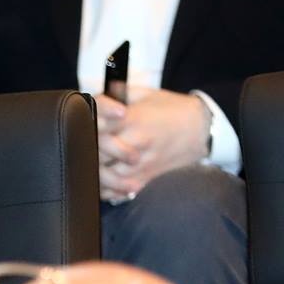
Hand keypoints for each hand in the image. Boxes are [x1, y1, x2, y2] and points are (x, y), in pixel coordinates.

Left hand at [96, 90, 211, 200]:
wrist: (202, 128)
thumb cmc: (172, 108)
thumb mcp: (145, 92)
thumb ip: (117, 93)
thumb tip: (95, 95)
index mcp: (132, 118)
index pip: (97, 124)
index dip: (85, 123)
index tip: (85, 122)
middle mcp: (135, 143)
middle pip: (96, 152)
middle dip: (85, 149)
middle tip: (82, 146)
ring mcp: (141, 164)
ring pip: (105, 176)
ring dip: (93, 172)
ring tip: (87, 165)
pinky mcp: (147, 178)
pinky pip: (119, 191)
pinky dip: (106, 191)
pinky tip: (101, 183)